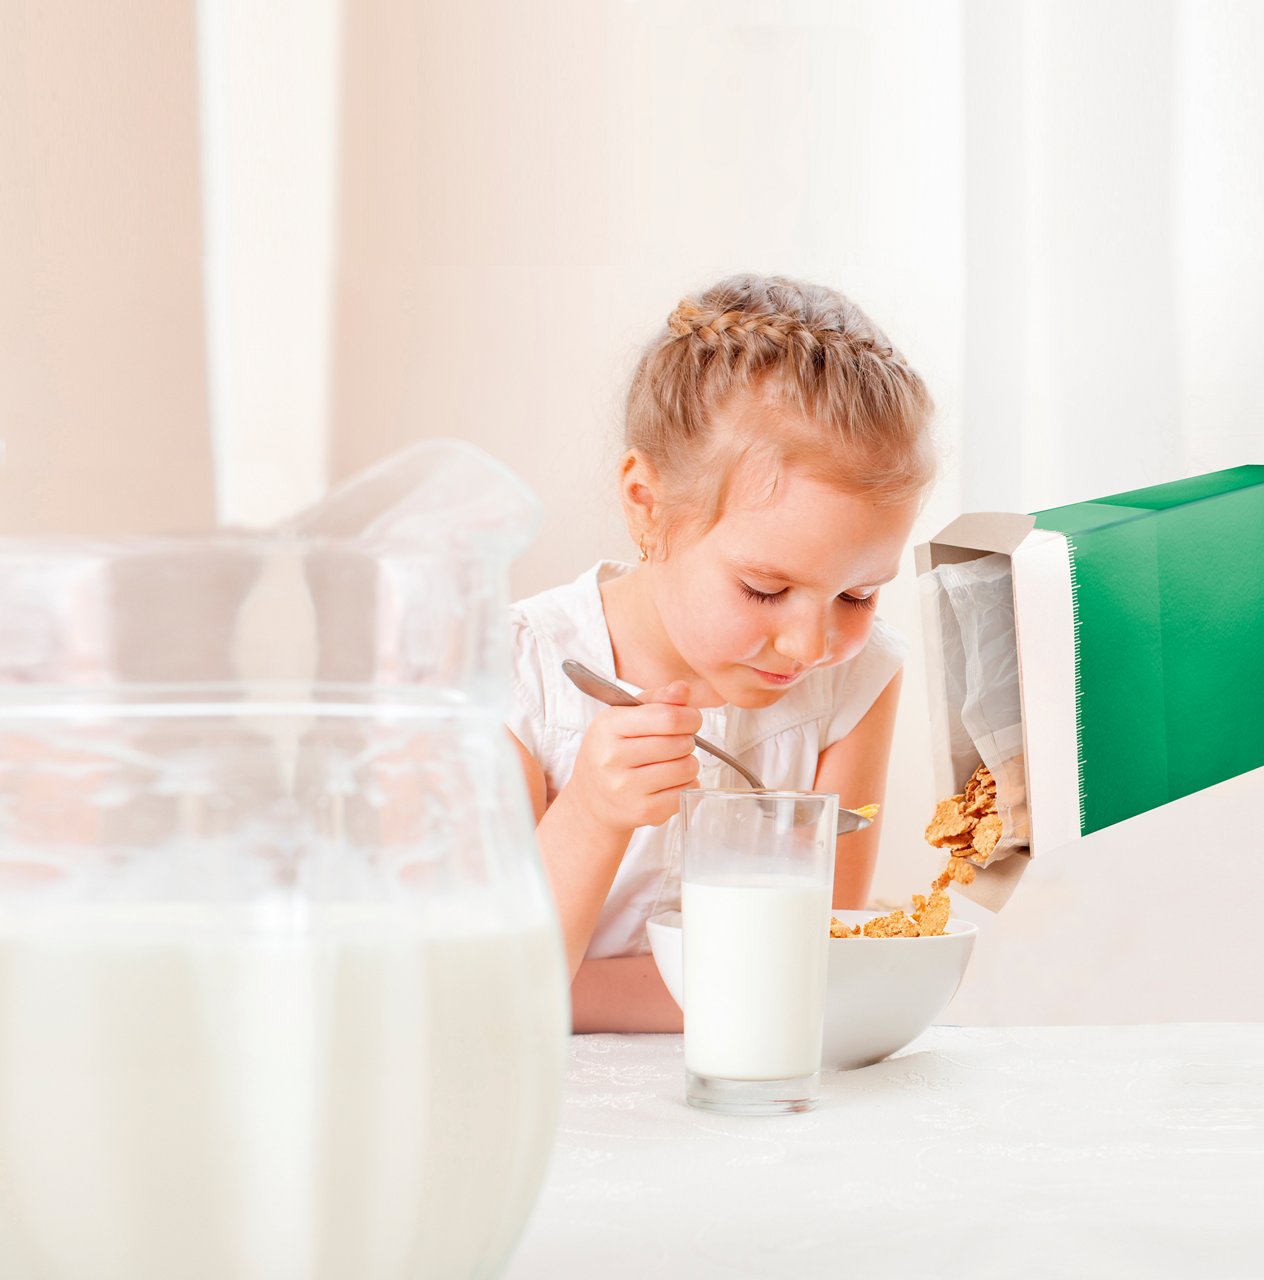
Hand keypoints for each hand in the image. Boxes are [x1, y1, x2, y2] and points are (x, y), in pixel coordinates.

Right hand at [566, 681, 702, 833]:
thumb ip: (656, 699)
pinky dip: (686, 785)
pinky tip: (670, 782)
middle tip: (677, 742)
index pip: (667, 717)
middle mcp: (613, 759)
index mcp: (608, 727)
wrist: (591, 800)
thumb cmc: (611, 750)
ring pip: (687, 768)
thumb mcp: (623, 717)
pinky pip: (686, 792)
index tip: (690, 719)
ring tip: (673, 762)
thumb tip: (683, 688)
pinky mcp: (643, 812)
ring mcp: (627, 789)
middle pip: (680, 743)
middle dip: (688, 739)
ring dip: (688, 762)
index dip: (689, 716)